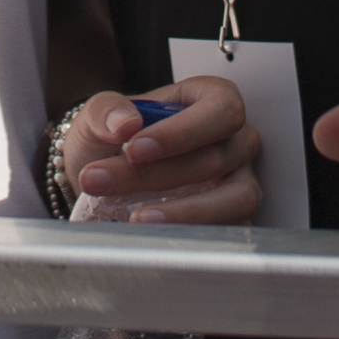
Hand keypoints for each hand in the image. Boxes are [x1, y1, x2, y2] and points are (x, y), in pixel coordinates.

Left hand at [64, 73, 261, 225]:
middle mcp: (235, 140)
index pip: (221, 108)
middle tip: (104, 182)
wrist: (104, 182)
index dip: (183, 131)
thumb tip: (124, 123)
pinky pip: (231, 230)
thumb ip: (105, 112)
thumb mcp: (99, 117)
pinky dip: (195, 235)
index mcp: (212, 100)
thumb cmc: (112, 141)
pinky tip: (158, 237)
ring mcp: (240, 181)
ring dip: (186, 211)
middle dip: (158, 174)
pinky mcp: (235, 218)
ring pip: (237, 197)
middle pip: (217, 157)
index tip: (135, 149)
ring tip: (136, 219)